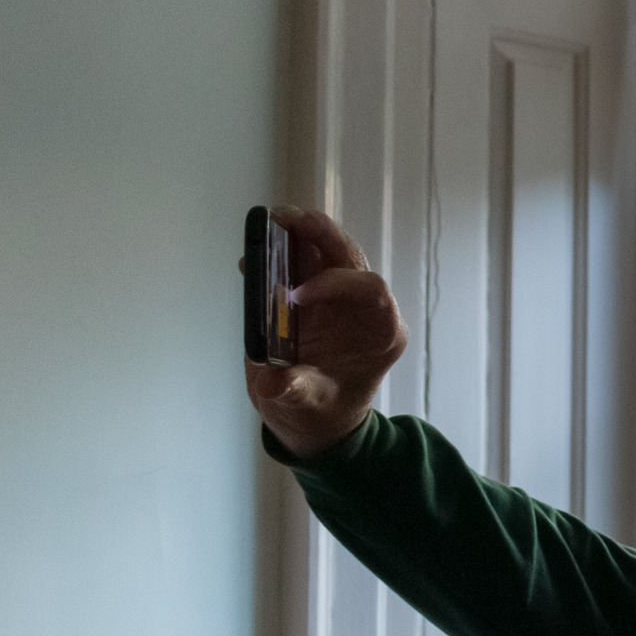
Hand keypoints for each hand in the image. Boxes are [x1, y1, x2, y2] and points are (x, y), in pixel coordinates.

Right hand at [244, 207, 407, 460]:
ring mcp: (338, 298)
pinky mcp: (312, 296)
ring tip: (271, 220)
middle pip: (350, 259)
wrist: (311, 418)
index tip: (297, 296)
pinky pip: (300, 265)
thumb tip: (276, 379)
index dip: (337, 283)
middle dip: (321, 234)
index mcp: (381, 333)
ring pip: (326, 252)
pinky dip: (278, 254)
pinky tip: (254, 252)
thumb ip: (294, 391)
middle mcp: (364, 309)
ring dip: (300, 233)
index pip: (372, 291)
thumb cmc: (320, 414)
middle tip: (286, 218)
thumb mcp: (307, 407)